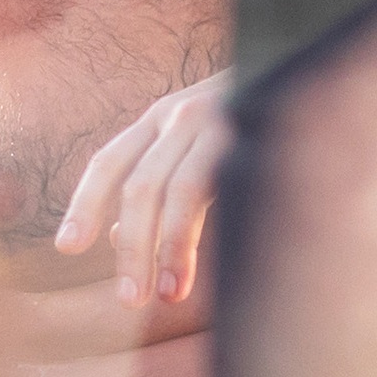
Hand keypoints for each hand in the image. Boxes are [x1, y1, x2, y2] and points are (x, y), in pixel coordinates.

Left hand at [56, 73, 231, 307]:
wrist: (310, 77)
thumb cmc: (253, 117)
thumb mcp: (195, 143)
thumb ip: (157, 182)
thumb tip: (116, 235)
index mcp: (159, 119)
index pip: (108, 163)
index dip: (85, 204)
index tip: (65, 248)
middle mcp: (177, 117)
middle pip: (136, 186)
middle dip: (130, 246)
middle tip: (128, 299)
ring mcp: (213, 123)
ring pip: (171, 193)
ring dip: (160, 250)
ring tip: (160, 297)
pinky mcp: (247, 134)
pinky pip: (209, 189)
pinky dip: (192, 236)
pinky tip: (189, 273)